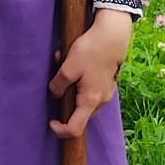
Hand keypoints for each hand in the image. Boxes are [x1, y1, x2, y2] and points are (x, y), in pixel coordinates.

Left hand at [49, 8, 132, 138]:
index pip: (75, 128)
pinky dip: (79, 82)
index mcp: (91, 100)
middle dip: (65, 102)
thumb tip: (55, 95)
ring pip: (84, 101)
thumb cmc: (91, 50)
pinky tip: (76, 63)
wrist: (113, 35)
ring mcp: (107, 93)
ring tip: (66, 65)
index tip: (51, 121)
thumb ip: (58, 85)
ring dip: (71, 88)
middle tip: (58, 81)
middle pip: (80, 116)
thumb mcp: (68, 67)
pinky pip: (90, 91)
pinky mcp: (107, 84)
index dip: (61, 130)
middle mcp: (102, 101)